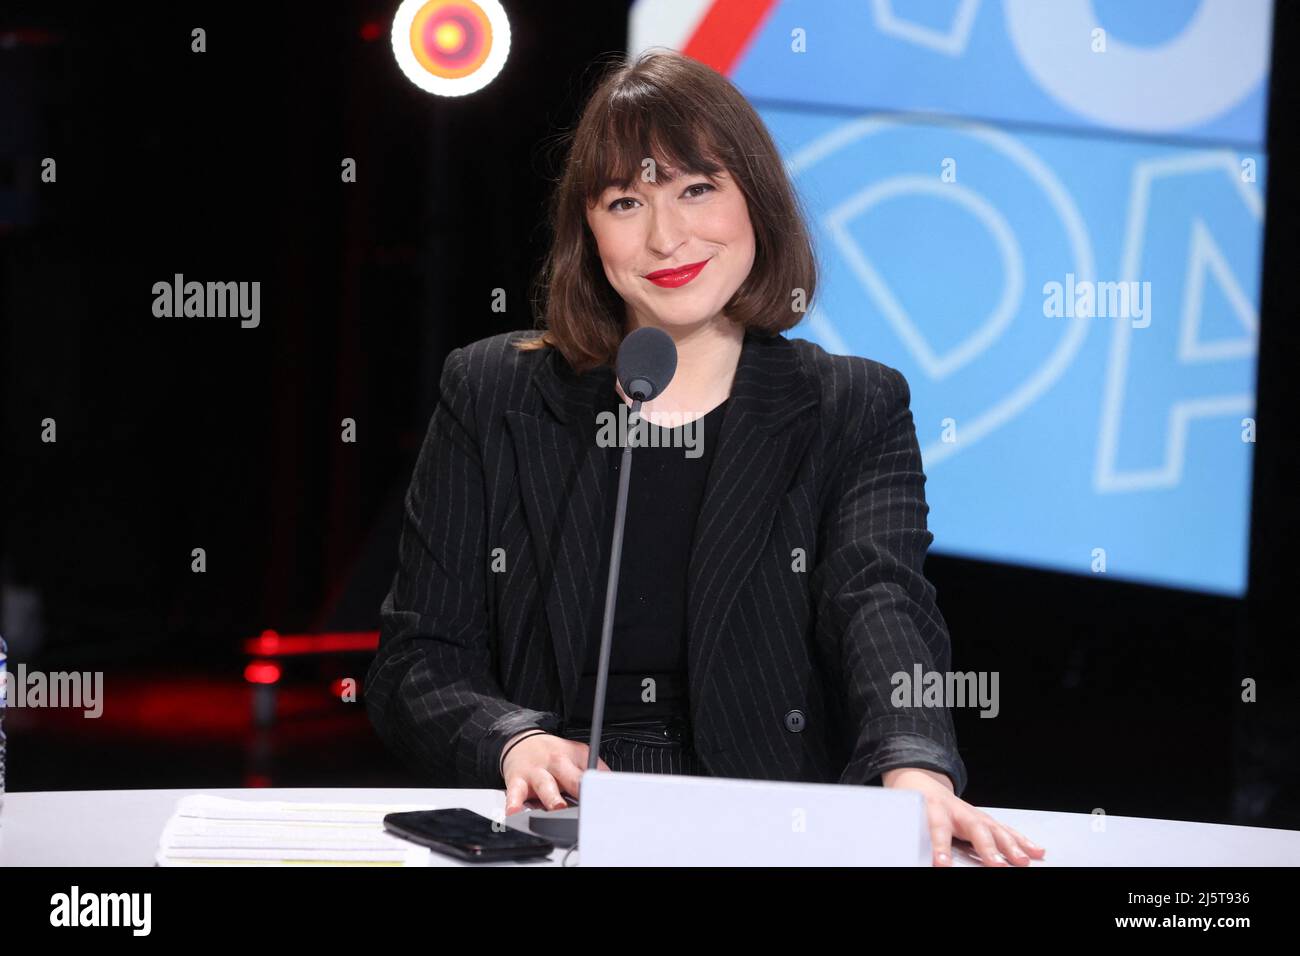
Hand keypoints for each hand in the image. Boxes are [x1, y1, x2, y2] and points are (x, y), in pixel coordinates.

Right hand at [502, 733, 611, 814]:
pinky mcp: (516, 782)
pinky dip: (514, 803)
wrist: (521, 742)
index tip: (606, 798)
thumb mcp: (579, 754)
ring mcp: (536, 773)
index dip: (598, 787)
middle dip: (578, 789)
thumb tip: (614, 786)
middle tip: (588, 802)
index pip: (589, 774)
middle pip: (569, 777)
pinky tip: (515, 811)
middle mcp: (556, 764)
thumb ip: (596, 769)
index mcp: (574, 759)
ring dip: (552, 798)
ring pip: (545, 786)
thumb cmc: (553, 754)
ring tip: (558, 807)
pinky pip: (514, 794)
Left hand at [881, 767, 1045, 866]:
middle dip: (988, 849)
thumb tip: (907, 854)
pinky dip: (1022, 841)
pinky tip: (1036, 852)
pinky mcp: (986, 819)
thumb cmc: (916, 805)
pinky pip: (1006, 830)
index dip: (940, 848)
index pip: (937, 829)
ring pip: (996, 829)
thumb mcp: (907, 817)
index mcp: (933, 810)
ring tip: (1022, 862)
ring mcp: (975, 814)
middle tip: (997, 866)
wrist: (923, 784)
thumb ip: (911, 835)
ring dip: (1011, 847)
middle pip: (976, 830)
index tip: (942, 864)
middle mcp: (958, 811)